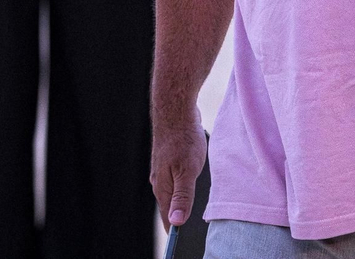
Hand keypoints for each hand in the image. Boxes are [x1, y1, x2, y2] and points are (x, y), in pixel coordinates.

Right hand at [150, 110, 206, 228]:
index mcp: (162, 188)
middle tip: (192, 232)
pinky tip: (194, 185)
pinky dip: (184, 186)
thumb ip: (182, 197)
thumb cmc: (182, 139)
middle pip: (170, 206)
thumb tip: (176, 222)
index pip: (167, 218)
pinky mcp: (170, 159)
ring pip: (173, 191)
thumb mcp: (187, 171)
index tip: (183, 244)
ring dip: (182, 202)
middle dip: (179, 219)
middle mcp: (159, 181)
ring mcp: (163, 169)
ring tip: (194, 214)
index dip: (175, 232)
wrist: (174, 110)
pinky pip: (177, 178)